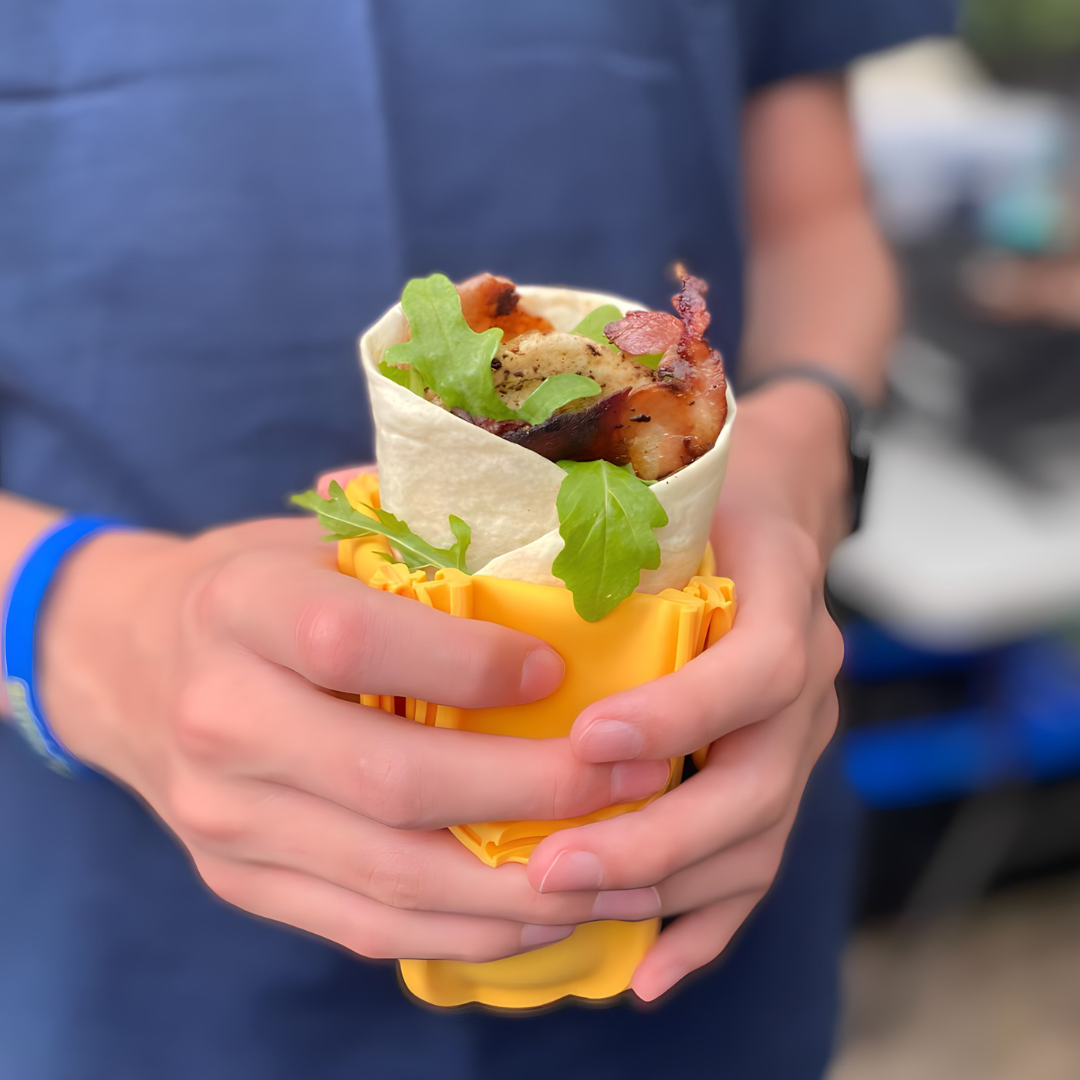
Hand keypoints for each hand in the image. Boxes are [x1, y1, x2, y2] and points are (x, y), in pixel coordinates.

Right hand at [36, 487, 669, 963]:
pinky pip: (366, 925)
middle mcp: (220, 722)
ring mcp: (225, 819)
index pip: (357, 642)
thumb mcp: (310, 541)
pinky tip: (547, 909)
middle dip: (536, 790)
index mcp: (240, 611)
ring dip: (525, 885)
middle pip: (394, 782)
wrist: (126, 662)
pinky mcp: (240, 881)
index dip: (472, 664)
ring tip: (627, 868)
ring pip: (394, 876)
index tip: (563, 669)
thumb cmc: (252, 589)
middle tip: (637, 779)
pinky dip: (469, 929)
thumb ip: (410, 543)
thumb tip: (552, 549)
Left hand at [525, 382, 848, 999]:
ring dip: (661, 884)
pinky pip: (758, 866)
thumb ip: (529, 475)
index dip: (681, 710)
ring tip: (564, 904)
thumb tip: (338, 484)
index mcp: (781, 586)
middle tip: (549, 866)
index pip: (759, 662)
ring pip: (755, 837)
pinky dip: (706, 924)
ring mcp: (799, 733)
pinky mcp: (780, 775)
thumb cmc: (690, 486)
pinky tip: (646, 973)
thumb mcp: (643, 465)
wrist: (770, 501)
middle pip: (760, 780)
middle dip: (654, 835)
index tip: (586, 738)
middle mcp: (808, 671)